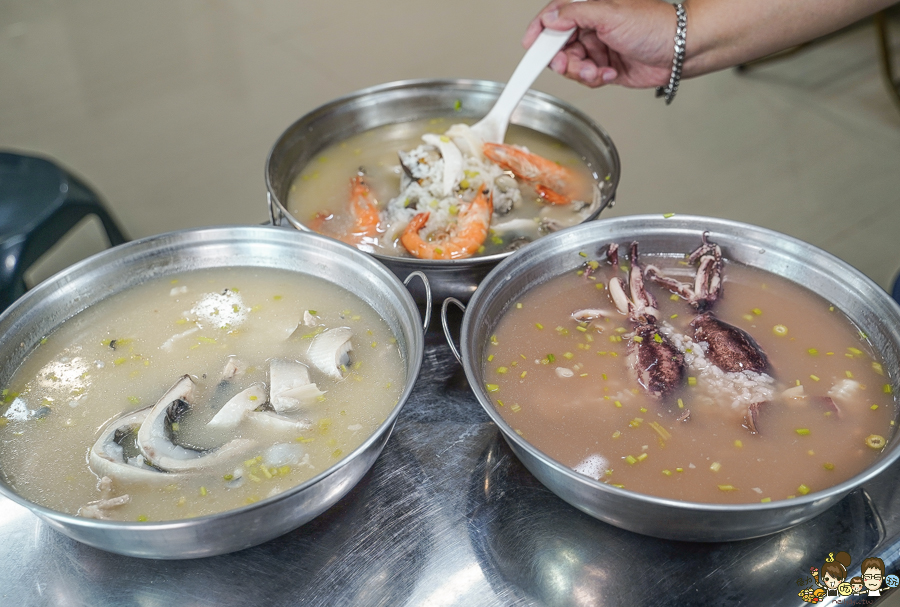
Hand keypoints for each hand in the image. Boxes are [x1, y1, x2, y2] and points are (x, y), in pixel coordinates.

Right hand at [522, 0, 680, 88]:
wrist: (680, 50)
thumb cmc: (654, 25)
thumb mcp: (610, 14)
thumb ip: (576, 15)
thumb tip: (550, 18)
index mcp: (591, 8)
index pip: (555, 15)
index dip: (539, 29)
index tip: (529, 44)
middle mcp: (593, 27)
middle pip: (559, 45)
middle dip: (561, 58)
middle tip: (566, 64)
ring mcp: (599, 48)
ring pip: (571, 65)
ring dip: (580, 71)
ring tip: (595, 71)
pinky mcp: (606, 68)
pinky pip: (587, 78)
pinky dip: (594, 79)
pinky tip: (608, 74)